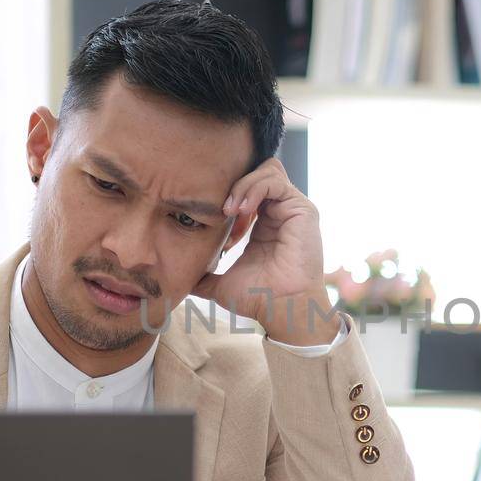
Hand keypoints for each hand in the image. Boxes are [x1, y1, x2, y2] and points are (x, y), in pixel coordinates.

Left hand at [192, 158, 337, 345]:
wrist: (280, 309)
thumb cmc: (258, 298)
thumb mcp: (221, 283)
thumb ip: (204, 276)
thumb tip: (179, 281)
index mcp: (265, 223)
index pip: (246, 188)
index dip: (226, 196)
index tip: (215, 219)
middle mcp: (281, 211)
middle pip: (256, 172)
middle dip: (234, 185)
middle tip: (221, 210)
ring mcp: (292, 208)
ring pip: (266, 170)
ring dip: (242, 185)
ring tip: (230, 208)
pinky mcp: (302, 209)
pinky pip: (275, 181)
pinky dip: (254, 189)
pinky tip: (242, 210)